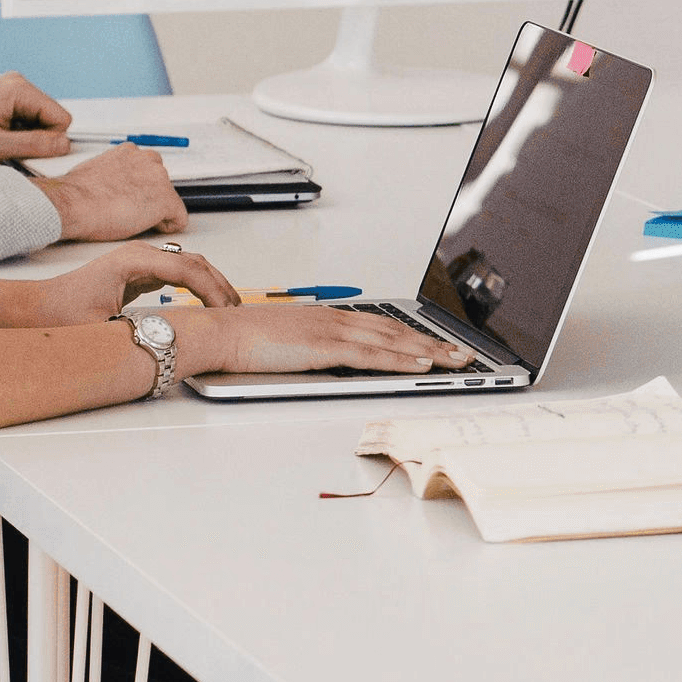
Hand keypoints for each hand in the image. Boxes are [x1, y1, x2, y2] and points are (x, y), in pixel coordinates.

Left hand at [0, 73, 74, 161]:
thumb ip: (34, 145)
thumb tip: (65, 144)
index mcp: (18, 90)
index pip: (61, 118)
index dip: (49, 140)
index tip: (26, 150)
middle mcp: (17, 83)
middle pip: (51, 117)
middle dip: (36, 137)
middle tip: (7, 147)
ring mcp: (10, 88)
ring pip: (39, 119)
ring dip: (24, 136)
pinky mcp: (4, 96)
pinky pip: (25, 117)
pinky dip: (15, 131)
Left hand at [35, 246, 239, 325]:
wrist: (37, 309)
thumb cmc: (62, 313)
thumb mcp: (103, 328)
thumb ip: (138, 331)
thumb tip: (171, 341)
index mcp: (133, 261)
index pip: (187, 269)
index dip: (212, 290)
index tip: (226, 312)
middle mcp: (139, 255)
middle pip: (194, 262)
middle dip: (219, 286)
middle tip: (237, 311)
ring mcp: (140, 261)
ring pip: (189, 265)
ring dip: (211, 284)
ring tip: (228, 308)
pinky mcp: (139, 272)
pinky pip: (177, 274)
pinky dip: (196, 286)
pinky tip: (205, 304)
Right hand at [37, 144, 187, 240]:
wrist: (73, 204)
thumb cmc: (76, 194)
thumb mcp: (95, 171)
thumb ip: (113, 174)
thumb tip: (113, 186)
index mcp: (130, 152)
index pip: (147, 170)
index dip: (140, 189)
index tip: (130, 199)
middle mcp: (148, 160)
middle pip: (161, 184)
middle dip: (150, 199)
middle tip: (130, 212)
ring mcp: (159, 179)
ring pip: (169, 201)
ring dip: (156, 212)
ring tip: (133, 220)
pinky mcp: (165, 200)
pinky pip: (179, 219)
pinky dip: (167, 227)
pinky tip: (148, 228)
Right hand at [179, 303, 474, 377]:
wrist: (217, 332)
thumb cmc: (241, 340)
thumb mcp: (284, 344)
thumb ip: (309, 351)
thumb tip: (325, 364)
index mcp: (325, 317)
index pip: (380, 326)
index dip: (412, 336)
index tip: (436, 345)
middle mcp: (334, 319)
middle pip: (395, 330)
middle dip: (433, 343)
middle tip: (464, 353)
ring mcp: (331, 331)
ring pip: (393, 340)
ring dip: (429, 351)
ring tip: (458, 361)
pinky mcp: (324, 347)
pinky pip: (372, 355)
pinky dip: (401, 359)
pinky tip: (423, 364)